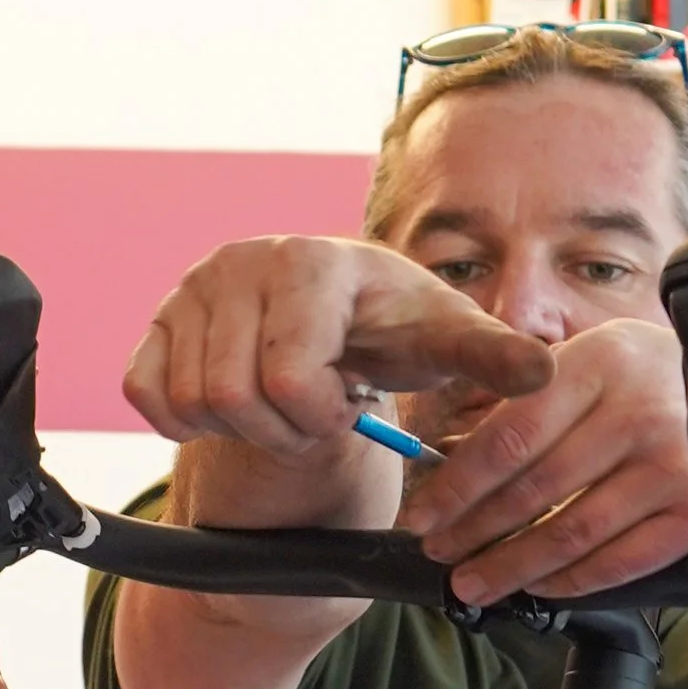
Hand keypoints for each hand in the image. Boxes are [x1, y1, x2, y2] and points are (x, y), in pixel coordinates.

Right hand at [124, 235, 549, 464]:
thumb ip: (491, 356)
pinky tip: (231, 405)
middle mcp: (242, 261)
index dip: (319, 416)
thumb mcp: (445, 342)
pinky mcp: (153, 322)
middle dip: (280, 428)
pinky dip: (184, 421)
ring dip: (240, 427)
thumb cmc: (393, 334)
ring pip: (189, 402)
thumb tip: (542, 372)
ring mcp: (190, 289)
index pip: (291, 377)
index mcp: (315, 262)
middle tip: (312, 413)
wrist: (334, 327)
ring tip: (279, 404)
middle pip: (234, 397)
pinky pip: (145, 396)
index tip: (346, 403)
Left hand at [397, 314, 687, 602]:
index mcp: (600, 363)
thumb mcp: (598, 356)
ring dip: (512, 567)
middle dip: (474, 532)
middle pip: (533, 490)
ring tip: (474, 584)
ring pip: (571, 533)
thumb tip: (455, 458)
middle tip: (439, 557)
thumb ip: (537, 396)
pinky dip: (571, 581)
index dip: (457, 486)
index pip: (509, 436)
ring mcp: (673, 465)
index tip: (421, 517)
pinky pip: (620, 561)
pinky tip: (538, 587)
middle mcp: (637, 412)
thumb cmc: (653, 376)